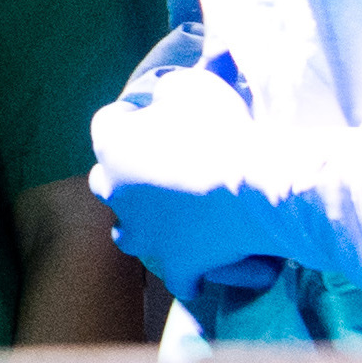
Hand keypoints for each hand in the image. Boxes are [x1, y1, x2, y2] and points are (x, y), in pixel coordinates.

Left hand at [87, 67, 322, 296]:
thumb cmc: (218, 127)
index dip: (132, 115)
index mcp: (111, 145)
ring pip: (126, 233)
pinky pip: (176, 275)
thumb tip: (162, 95)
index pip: (109, 122)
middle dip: (125, 171)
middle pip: (106, 180)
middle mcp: (115, 192)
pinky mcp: (176, 264)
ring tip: (165, 219)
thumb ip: (165, 89)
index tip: (155, 113)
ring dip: (140, 225)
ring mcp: (143, 233)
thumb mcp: (187, 86)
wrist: (255, 182)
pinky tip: (198, 267)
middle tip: (159, 162)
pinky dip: (186, 272)